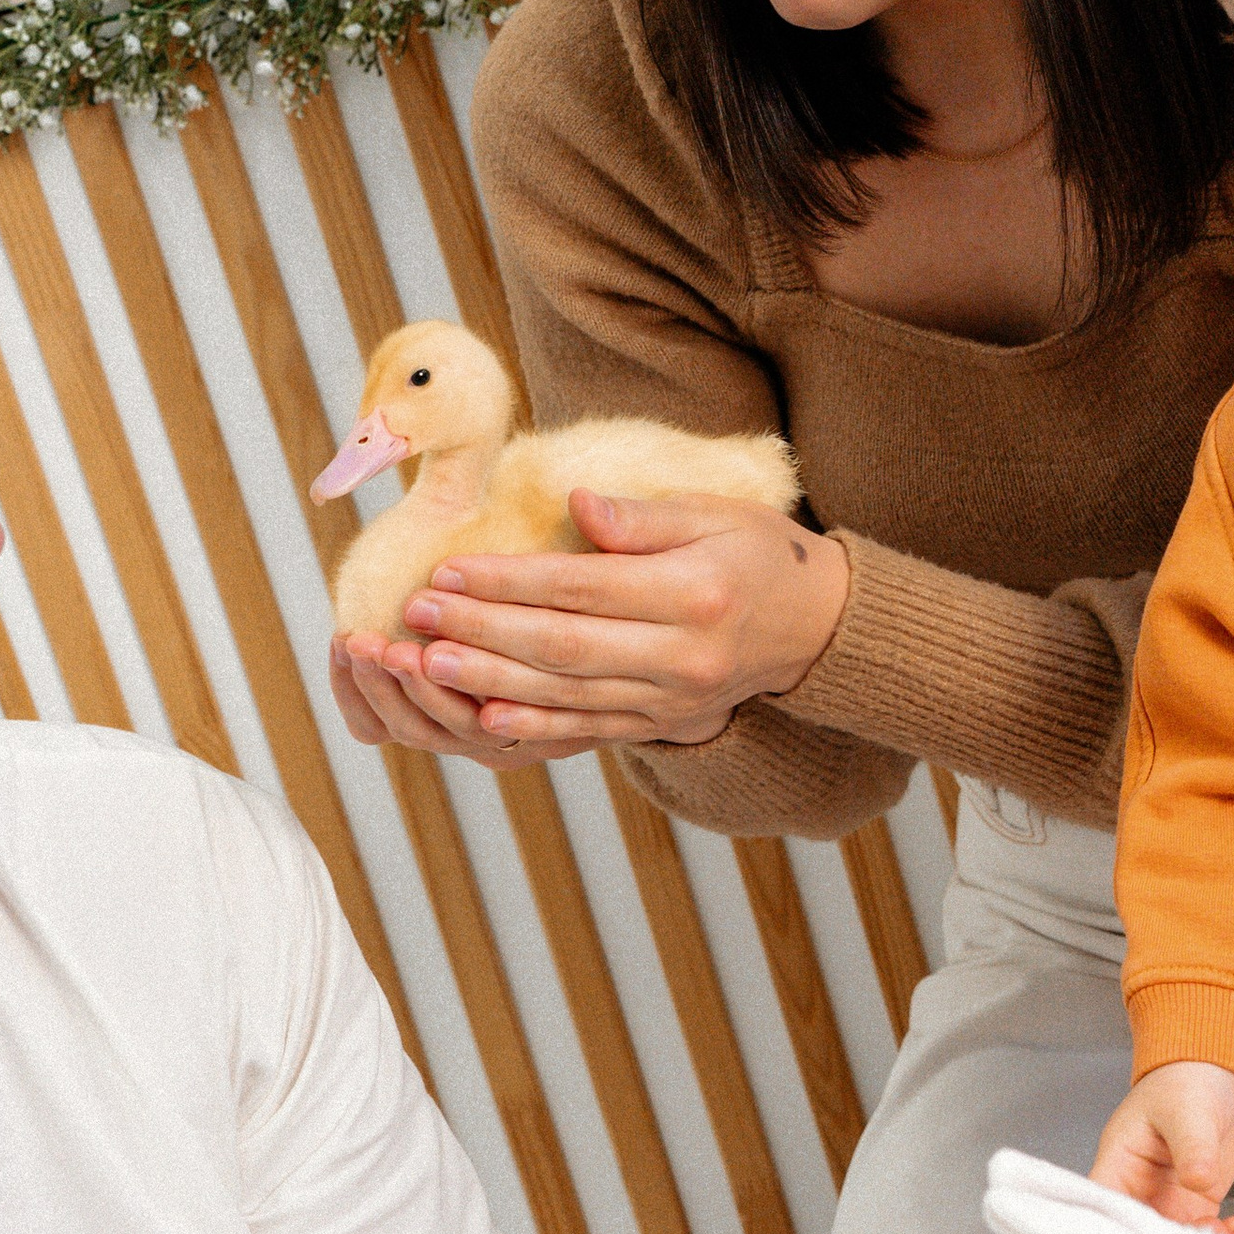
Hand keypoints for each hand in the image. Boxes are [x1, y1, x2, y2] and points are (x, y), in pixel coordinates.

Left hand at [337, 492, 850, 760]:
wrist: (815, 628)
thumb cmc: (759, 554)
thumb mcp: (716, 513)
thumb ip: (644, 517)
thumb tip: (575, 503)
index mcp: (695, 592)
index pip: (582, 587)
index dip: (509, 582)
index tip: (450, 570)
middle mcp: (682, 655)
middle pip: (563, 647)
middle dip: (482, 633)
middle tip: (418, 617)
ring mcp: (671, 699)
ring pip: (566, 695)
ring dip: (490, 682)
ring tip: (427, 665)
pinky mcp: (662, 724)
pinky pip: (588, 730)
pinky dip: (535, 726)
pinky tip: (484, 717)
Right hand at [1091, 1064, 1233, 1233]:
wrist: (1224, 1074)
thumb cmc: (1189, 1081)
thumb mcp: (1188, 1109)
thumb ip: (1192, 1145)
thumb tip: (1199, 1182)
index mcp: (1119, 1163)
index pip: (1104, 1206)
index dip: (1115, 1233)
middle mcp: (1137, 1187)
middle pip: (1137, 1232)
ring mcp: (1167, 1198)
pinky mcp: (1197, 1202)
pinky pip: (1203, 1231)